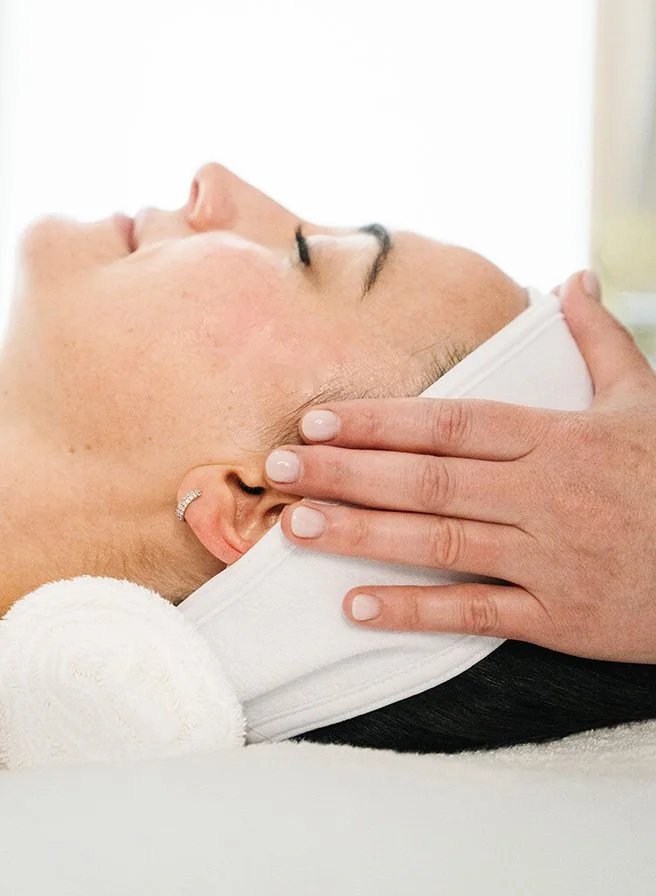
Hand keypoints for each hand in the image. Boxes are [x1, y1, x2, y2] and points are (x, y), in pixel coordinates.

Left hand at [264, 272, 655, 661]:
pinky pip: (475, 613)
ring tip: (296, 525)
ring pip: (439, 542)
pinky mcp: (558, 617)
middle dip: (346, 471)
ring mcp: (548, 559)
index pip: (451, 423)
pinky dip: (414, 611)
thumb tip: (573, 278)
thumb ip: (599, 340)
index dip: (380, 420)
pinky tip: (355, 606)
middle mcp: (545, 495)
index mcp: (558, 439)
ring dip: (362, 533)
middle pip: (429, 479)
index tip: (317, 418)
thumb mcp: (644, 401)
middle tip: (277, 466)